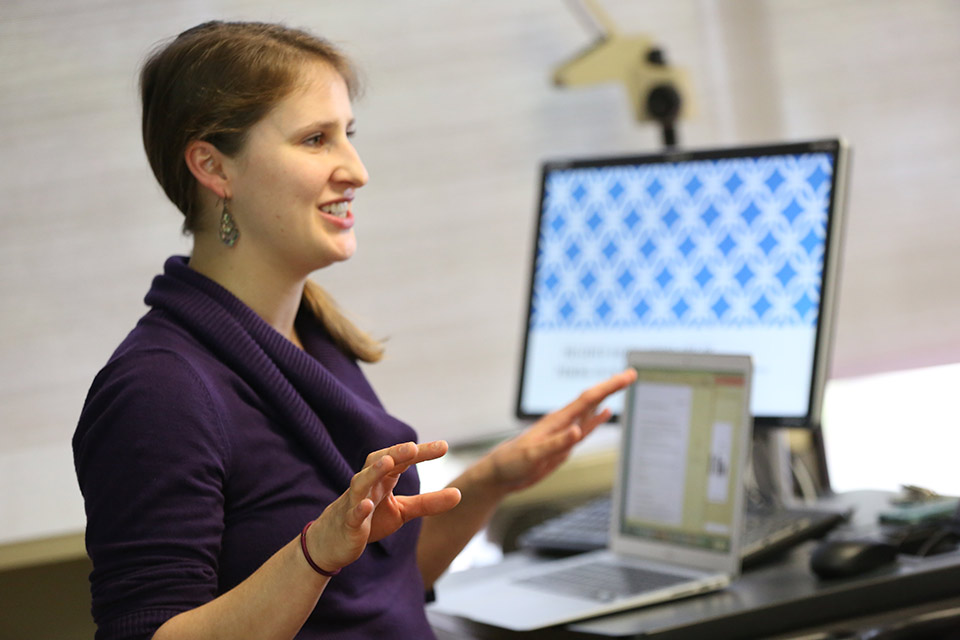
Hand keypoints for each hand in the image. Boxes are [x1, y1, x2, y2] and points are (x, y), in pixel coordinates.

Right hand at [304, 441, 461, 572]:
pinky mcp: (348, 524)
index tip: (444, 446)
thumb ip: (428, 502)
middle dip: (396, 453)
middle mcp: (368, 485)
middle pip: (380, 463)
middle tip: (413, 447)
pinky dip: (358, 508)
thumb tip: (459, 494)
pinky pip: (352, 514)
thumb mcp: (402, 511)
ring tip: (388, 461)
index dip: (421, 453)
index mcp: (382, 479)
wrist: (332, 542)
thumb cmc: (369, 520)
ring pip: (361, 482)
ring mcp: (354, 502)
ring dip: (373, 471)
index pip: (402, 460)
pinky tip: (367, 505)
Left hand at [476, 369, 636, 494]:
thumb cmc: (511, 463)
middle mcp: (562, 423)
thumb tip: (578, 430)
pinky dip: (597, 419)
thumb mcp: (533, 455)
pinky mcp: (564, 445)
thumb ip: (556, 443)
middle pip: (592, 399)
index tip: (627, 377)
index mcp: (556, 421)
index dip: (609, 387)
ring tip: (622, 385)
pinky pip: (586, 428)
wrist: (499, 475)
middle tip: (631, 374)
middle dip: (612, 386)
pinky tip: (606, 413)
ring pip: (590, 410)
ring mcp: (564, 433)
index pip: (588, 399)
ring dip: (607, 398)